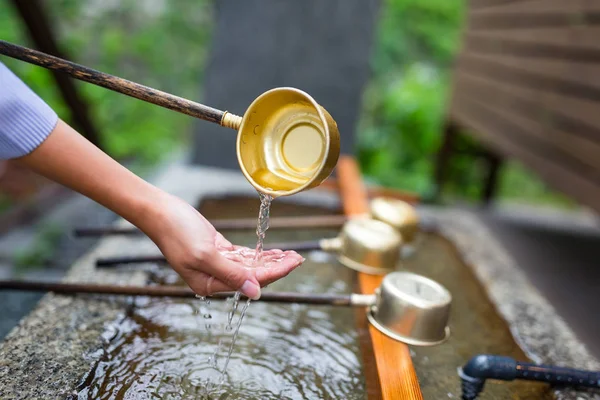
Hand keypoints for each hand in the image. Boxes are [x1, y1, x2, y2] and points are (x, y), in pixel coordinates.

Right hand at [142, 194, 303, 299]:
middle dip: (278, 267)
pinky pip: (243, 256)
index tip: (294, 262)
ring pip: (250, 266)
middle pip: (254, 275)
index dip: (275, 272)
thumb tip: (256, 292)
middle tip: (300, 257)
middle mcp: (215, 278)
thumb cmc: (177, 232)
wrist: (159, 212)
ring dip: (271, 260)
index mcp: (210, 285)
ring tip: (292, 254)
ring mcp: (216, 264)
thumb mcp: (205, 254)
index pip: (251, 281)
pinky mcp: (217, 250)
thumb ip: (231, 274)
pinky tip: (274, 252)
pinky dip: (259, 254)